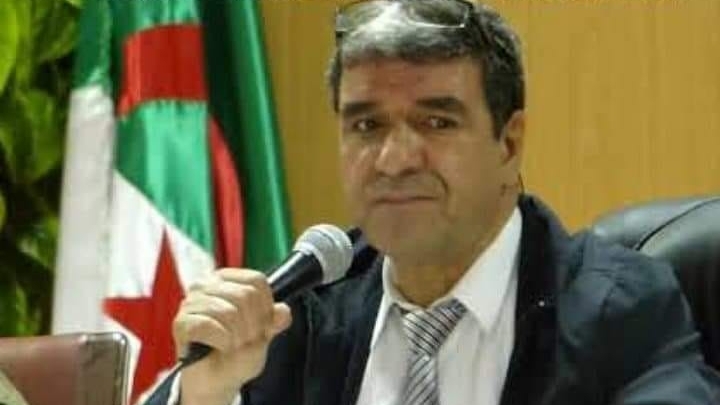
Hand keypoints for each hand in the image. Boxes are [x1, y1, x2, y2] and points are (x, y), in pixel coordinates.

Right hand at [173, 269, 291, 404]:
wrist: (217, 379)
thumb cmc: (237, 352)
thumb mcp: (264, 333)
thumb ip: (275, 319)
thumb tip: (283, 311)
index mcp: (227, 279)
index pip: (256, 280)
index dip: (266, 307)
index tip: (263, 326)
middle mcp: (206, 285)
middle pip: (245, 295)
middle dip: (253, 325)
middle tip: (247, 340)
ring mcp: (191, 302)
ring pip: (228, 311)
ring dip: (238, 336)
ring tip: (234, 345)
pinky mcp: (181, 322)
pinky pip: (208, 325)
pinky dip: (221, 341)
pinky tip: (221, 347)